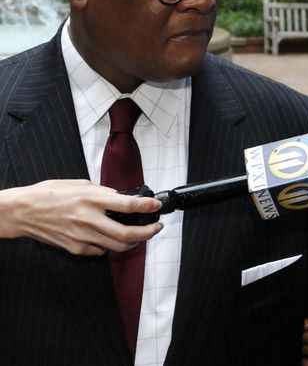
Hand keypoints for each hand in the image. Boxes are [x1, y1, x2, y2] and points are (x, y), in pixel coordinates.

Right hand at [0, 179, 162, 254]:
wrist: (23, 211)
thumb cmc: (49, 193)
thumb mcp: (79, 184)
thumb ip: (102, 192)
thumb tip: (120, 198)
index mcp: (91, 199)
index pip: (127, 205)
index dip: (146, 206)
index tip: (157, 206)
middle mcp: (88, 219)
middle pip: (126, 233)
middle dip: (148, 232)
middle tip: (156, 227)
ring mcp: (82, 236)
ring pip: (117, 246)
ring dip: (133, 241)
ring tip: (140, 234)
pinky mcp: (75, 248)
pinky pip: (100, 250)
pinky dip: (109, 246)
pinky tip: (110, 238)